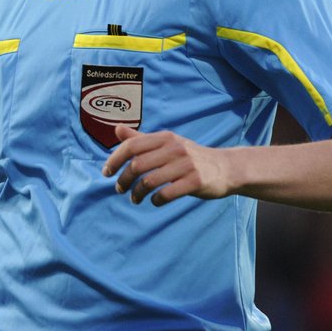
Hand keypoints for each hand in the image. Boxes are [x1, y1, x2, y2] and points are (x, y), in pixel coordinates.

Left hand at [102, 125, 232, 205]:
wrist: (225, 167)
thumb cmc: (189, 157)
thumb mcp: (167, 143)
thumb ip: (141, 139)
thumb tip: (116, 129)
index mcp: (165, 137)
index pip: (132, 146)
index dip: (115, 159)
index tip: (106, 173)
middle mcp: (174, 148)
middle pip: (137, 165)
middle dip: (123, 179)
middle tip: (120, 189)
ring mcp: (186, 164)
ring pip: (150, 181)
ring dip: (137, 193)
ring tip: (135, 199)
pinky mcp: (195, 181)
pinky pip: (167, 194)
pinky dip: (156, 200)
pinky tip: (155, 201)